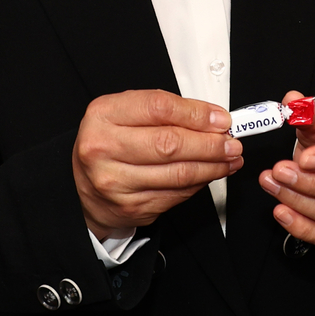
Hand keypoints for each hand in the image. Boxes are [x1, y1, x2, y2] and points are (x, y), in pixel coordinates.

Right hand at [73, 89, 241, 239]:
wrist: (82, 183)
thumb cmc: (112, 140)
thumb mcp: (129, 111)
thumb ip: (169, 110)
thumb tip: (214, 119)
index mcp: (104, 115)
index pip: (159, 109)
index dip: (197, 114)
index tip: (221, 119)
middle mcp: (103, 149)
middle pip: (170, 144)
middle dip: (210, 144)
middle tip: (232, 142)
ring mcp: (115, 182)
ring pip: (177, 174)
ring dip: (213, 166)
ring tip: (230, 158)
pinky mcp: (129, 207)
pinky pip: (175, 195)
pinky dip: (199, 184)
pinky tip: (210, 174)